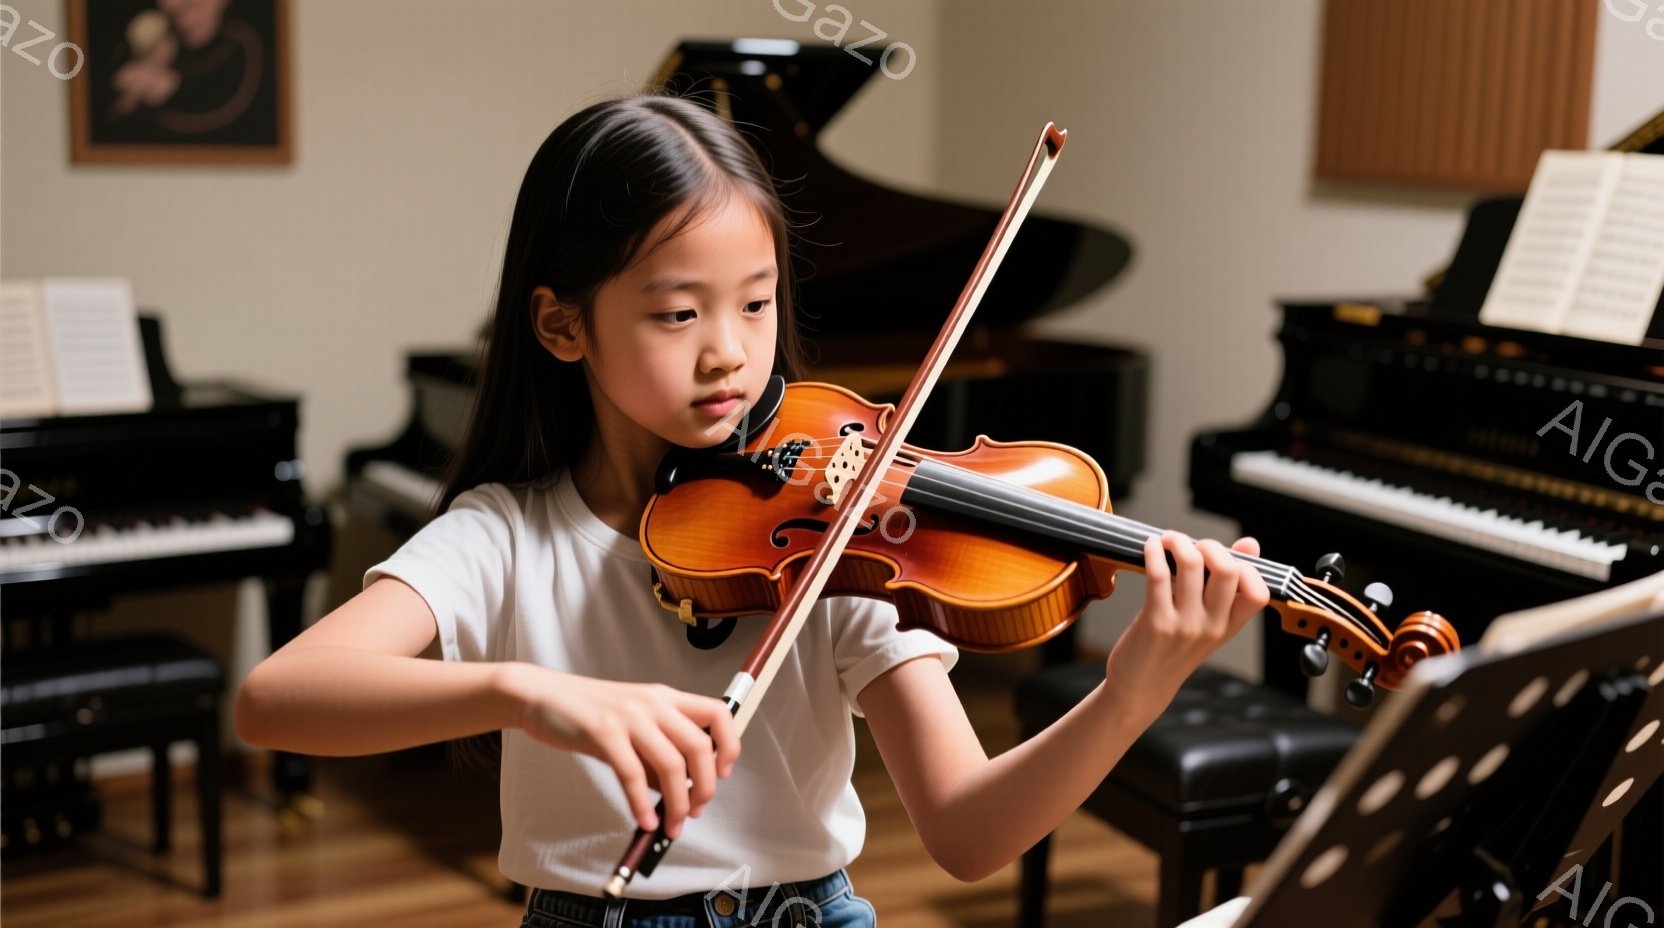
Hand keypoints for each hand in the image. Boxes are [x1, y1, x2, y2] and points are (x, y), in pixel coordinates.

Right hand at [506, 666, 739, 837]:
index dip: (729, 745)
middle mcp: (653, 703)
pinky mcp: (603, 732)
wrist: (541, 695)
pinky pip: (632, 775)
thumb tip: (680, 793)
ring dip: (677, 804)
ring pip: (671, 765)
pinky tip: (644, 820)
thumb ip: (656, 754)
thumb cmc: (588, 713)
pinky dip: (641, 804)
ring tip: (671, 826)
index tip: (722, 774)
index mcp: (665, 697)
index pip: (718, 713)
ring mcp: (629, 716)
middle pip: (700, 747)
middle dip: (705, 788)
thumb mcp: (631, 726)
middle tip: (695, 812)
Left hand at [1103, 531, 1270, 720]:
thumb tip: (1251, 544)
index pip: (1258, 592)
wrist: (1141, 688)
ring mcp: (1185, 625)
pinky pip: (1159, 575)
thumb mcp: (1207, 622)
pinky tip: (1150, 547)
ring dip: (1178, 542)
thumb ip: (1225, 586)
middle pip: (1228, 570)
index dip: (1246, 566)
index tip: (1223, 558)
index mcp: (1228, 626)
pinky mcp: (1156, 622)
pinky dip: (1154, 552)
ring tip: (1168, 540)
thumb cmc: (1171, 650)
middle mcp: (1212, 626)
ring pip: (1192, 565)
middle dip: (1210, 545)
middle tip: (1191, 544)